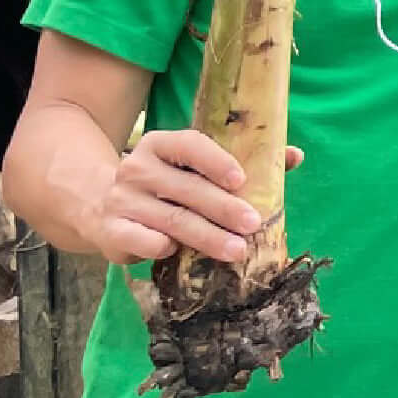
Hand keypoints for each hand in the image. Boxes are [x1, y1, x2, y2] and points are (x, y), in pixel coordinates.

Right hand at [95, 131, 300, 267]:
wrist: (101, 207)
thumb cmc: (168, 188)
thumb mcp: (194, 170)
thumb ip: (242, 163)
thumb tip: (295, 155)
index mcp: (160, 145)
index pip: (189, 145)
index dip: (216, 161)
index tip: (241, 180)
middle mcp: (137, 168)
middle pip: (187, 188)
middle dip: (224, 208)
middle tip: (253, 225)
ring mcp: (122, 199)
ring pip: (171, 219)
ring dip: (207, 236)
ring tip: (237, 250)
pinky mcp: (112, 230)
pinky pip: (140, 240)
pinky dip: (160, 247)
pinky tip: (177, 252)